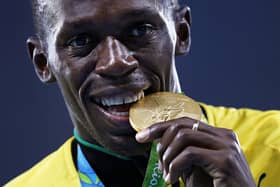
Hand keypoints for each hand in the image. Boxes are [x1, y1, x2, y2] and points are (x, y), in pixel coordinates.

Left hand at [136, 117, 255, 186]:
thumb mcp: (198, 166)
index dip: (160, 126)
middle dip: (160, 141)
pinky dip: (175, 167)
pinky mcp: (225, 160)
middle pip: (181, 125)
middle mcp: (225, 135)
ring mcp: (227, 146)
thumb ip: (184, 152)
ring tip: (168, 175)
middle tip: (156, 163)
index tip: (141, 136)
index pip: (184, 122)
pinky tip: (173, 180)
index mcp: (219, 135)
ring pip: (183, 137)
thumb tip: (160, 143)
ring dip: (168, 157)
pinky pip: (189, 154)